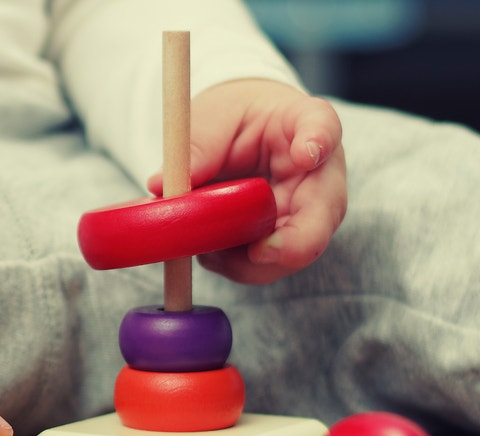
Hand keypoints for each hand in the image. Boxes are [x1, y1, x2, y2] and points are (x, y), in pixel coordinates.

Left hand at [147, 79, 346, 284]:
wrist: (243, 138)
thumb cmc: (233, 120)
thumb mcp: (211, 117)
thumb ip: (197, 145)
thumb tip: (163, 185)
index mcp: (303, 124)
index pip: (322, 127)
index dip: (318, 141)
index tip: (304, 153)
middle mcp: (317, 174)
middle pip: (324, 212)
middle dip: (296, 242)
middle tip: (260, 253)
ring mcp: (307, 213)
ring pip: (295, 252)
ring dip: (250, 262)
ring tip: (207, 249)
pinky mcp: (284, 241)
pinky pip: (264, 266)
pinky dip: (234, 266)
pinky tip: (209, 251)